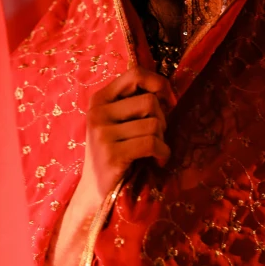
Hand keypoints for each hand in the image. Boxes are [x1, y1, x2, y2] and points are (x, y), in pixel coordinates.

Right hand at [80, 66, 176, 203]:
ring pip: (153, 124)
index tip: (169, 100)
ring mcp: (102, 134)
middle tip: (156, 136)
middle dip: (161, 120)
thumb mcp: (116, 122)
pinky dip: (163, 154)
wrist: (95, 191)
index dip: (159, 83)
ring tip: (155, 151)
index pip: (135, 74)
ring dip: (162, 140)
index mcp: (99, 99)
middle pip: (149, 101)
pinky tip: (158, 161)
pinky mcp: (112, 155)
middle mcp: (97, 113)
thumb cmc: (114, 152)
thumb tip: (168, 91)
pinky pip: (152, 144)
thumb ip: (134, 102)